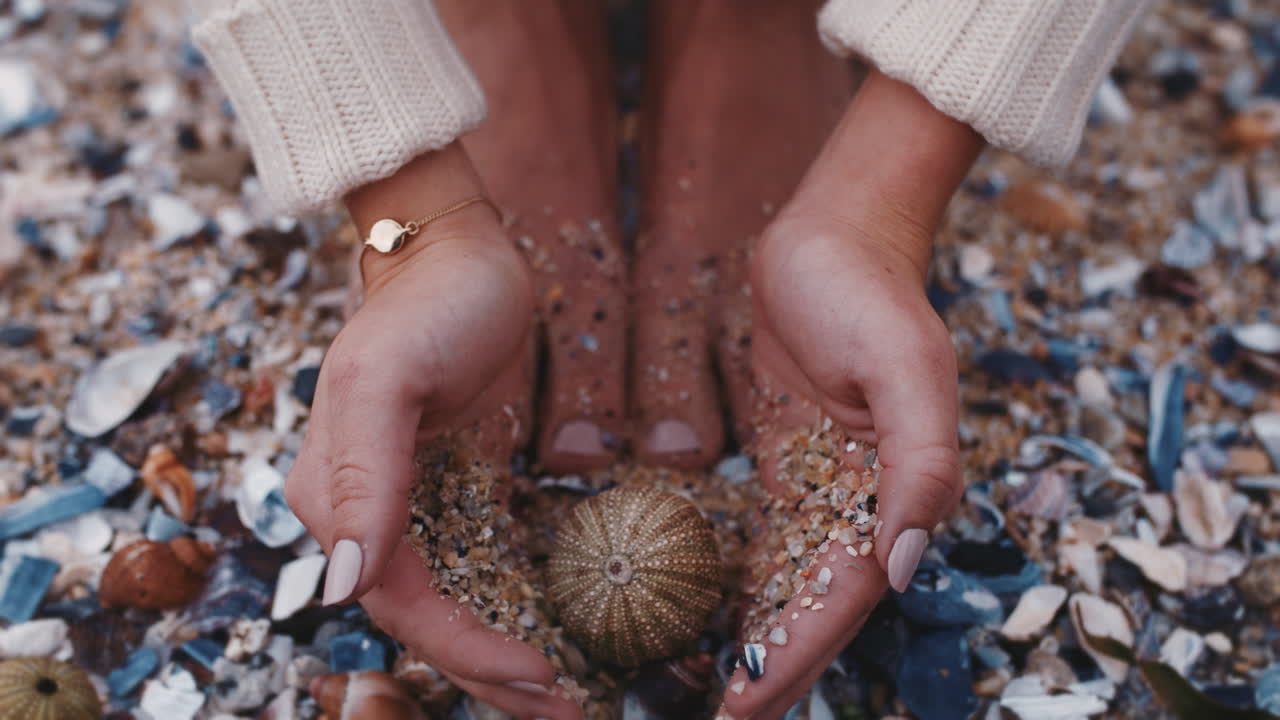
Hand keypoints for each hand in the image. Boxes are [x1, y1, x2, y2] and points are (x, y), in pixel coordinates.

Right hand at [283, 144, 581, 719]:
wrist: (453, 252)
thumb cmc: (424, 306)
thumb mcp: (386, 377)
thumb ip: (360, 477)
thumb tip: (340, 581)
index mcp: (339, 501)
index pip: (401, 605)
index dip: (467, 652)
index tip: (540, 679)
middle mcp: (369, 515)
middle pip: (428, 621)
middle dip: (492, 676)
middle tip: (569, 710)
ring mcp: (413, 506)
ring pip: (454, 606)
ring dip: (504, 656)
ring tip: (570, 694)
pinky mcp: (453, 489)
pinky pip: (480, 568)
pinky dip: (513, 608)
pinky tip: (557, 633)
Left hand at [721, 71, 982, 719]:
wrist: (835, 234)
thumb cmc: (874, 294)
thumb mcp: (908, 368)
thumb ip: (920, 466)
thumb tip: (901, 566)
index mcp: (891, 493)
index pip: (843, 596)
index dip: (800, 655)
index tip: (749, 706)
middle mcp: (855, 500)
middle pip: (810, 602)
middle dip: (772, 666)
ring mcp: (814, 481)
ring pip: (780, 579)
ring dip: (749, 636)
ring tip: (698, 689)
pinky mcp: (778, 458)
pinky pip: (755, 532)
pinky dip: (731, 578)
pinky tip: (692, 611)